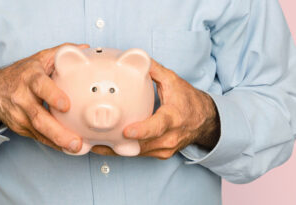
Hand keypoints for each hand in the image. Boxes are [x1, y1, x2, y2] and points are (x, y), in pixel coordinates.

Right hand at [0, 43, 89, 152]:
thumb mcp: (39, 59)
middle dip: (58, 131)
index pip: (40, 86)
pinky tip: (68, 149)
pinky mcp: (21, 128)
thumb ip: (62, 53)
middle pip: (39, 117)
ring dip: (58, 142)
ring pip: (38, 132)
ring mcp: (20, 116)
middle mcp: (22, 98)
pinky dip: (54, 145)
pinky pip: (39, 138)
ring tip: (76, 148)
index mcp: (29, 78)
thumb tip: (85, 50)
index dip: (52, 95)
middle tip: (76, 142)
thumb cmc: (22, 73)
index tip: (66, 105)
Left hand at [91, 60, 219, 158]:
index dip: (142, 130)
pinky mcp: (161, 154)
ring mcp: (165, 148)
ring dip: (118, 150)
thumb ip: (154, 70)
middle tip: (96, 140)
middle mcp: (170, 136)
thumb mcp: (173, 81)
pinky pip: (140, 154)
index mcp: (173, 117)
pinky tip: (108, 146)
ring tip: (96, 144)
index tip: (126, 131)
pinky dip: (125, 151)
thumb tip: (135, 57)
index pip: (158, 126)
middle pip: (142, 144)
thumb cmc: (188, 101)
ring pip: (138, 153)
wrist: (205, 121)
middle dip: (119, 144)